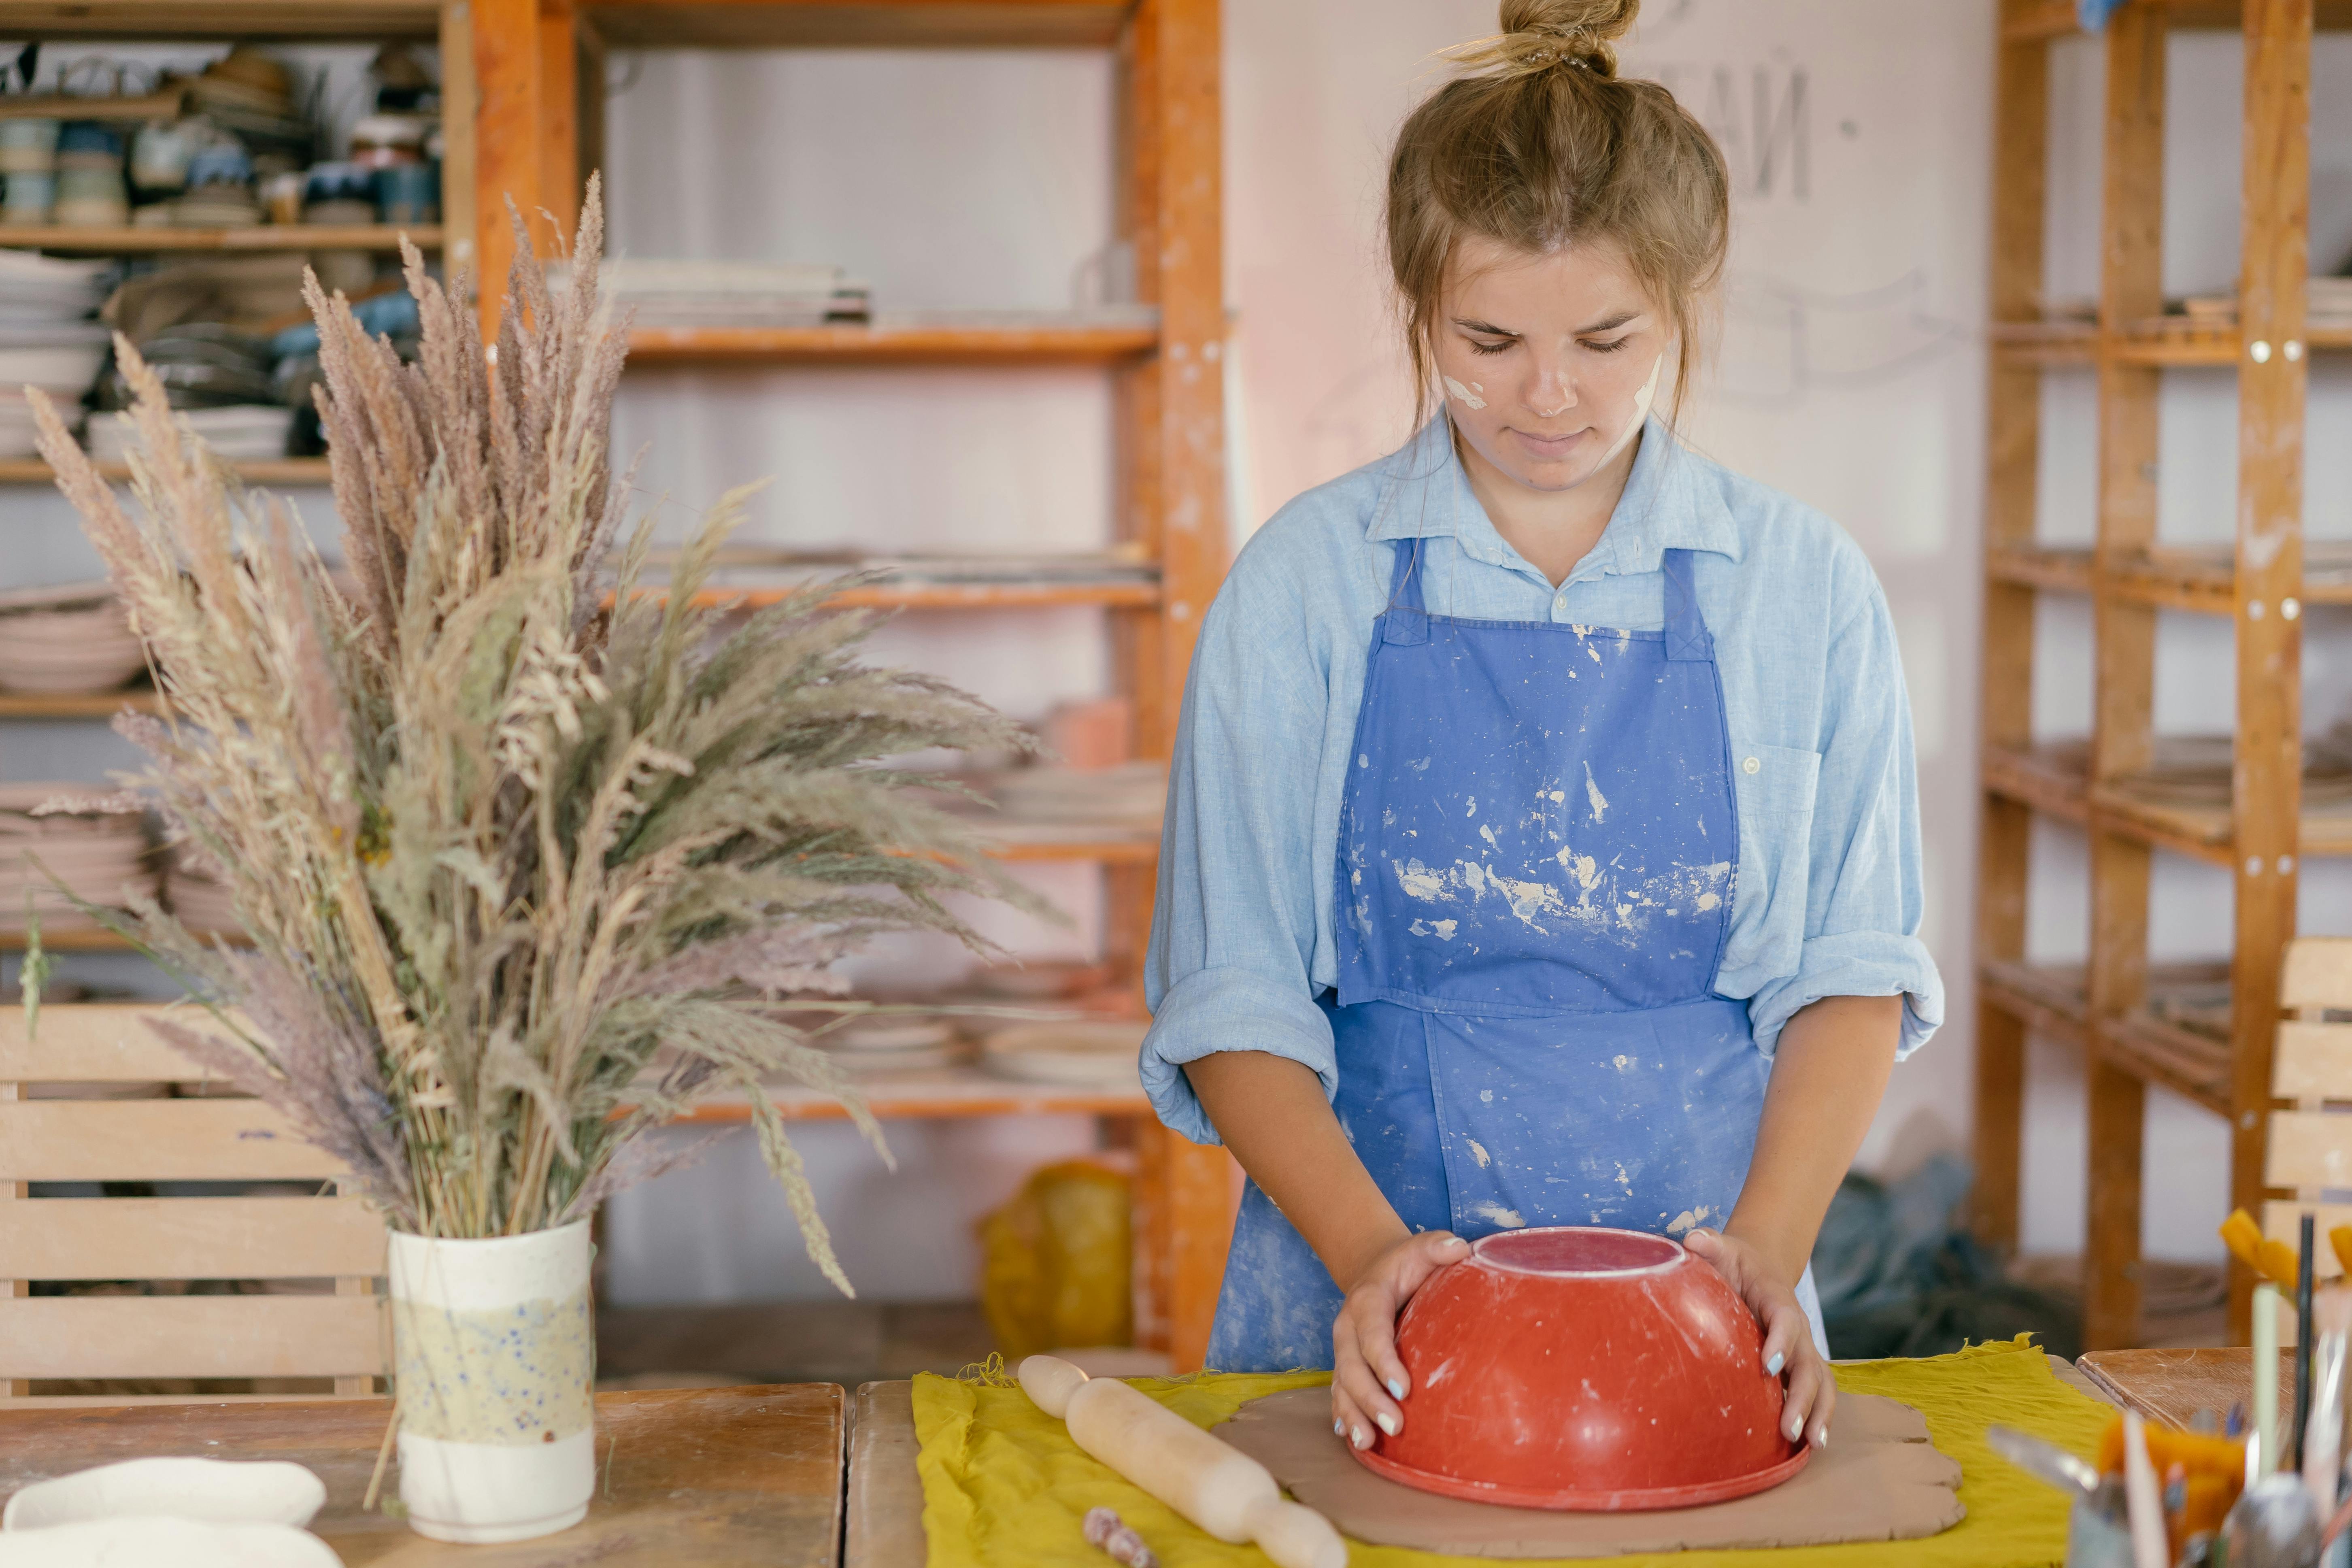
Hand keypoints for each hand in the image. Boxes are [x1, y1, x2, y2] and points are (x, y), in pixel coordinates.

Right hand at [1329, 1230, 1469, 1450]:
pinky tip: (1353, 1438)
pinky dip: (1344, 1415)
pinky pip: (1339, 1393)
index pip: (1372, 1334)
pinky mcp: (1346, 1364)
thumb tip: (1459, 1248)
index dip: (1384, 1362)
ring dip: (1354, 1415)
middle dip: (1370, 1399)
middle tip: (1395, 1426)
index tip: (1404, 1388)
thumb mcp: (1420, 1248)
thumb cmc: (1406, 1264)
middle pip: (1352, 1367)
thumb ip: (1437, 1246)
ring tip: (1368, 1443)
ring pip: (1342, 1385)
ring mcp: (1343, 1349)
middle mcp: (1347, 1328)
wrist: (1373, 1267)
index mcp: (1366, 1301)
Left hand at [1682, 1227, 1831, 1448]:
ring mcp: (1803, 1347)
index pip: (1784, 1318)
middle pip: (1808, 1361)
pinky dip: (1819, 1415)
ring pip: (1821, 1381)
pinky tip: (1810, 1444)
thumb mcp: (1722, 1248)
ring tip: (1812, 1444)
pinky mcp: (1801, 1363)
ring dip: (1819, 1412)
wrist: (1760, 1266)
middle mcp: (1797, 1325)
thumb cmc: (1735, 1262)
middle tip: (1789, 1427)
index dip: (1780, 1341)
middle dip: (1802, 1395)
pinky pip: (1819, 1390)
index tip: (1768, 1366)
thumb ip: (1709, 1244)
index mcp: (1776, 1297)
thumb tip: (1691, 1239)